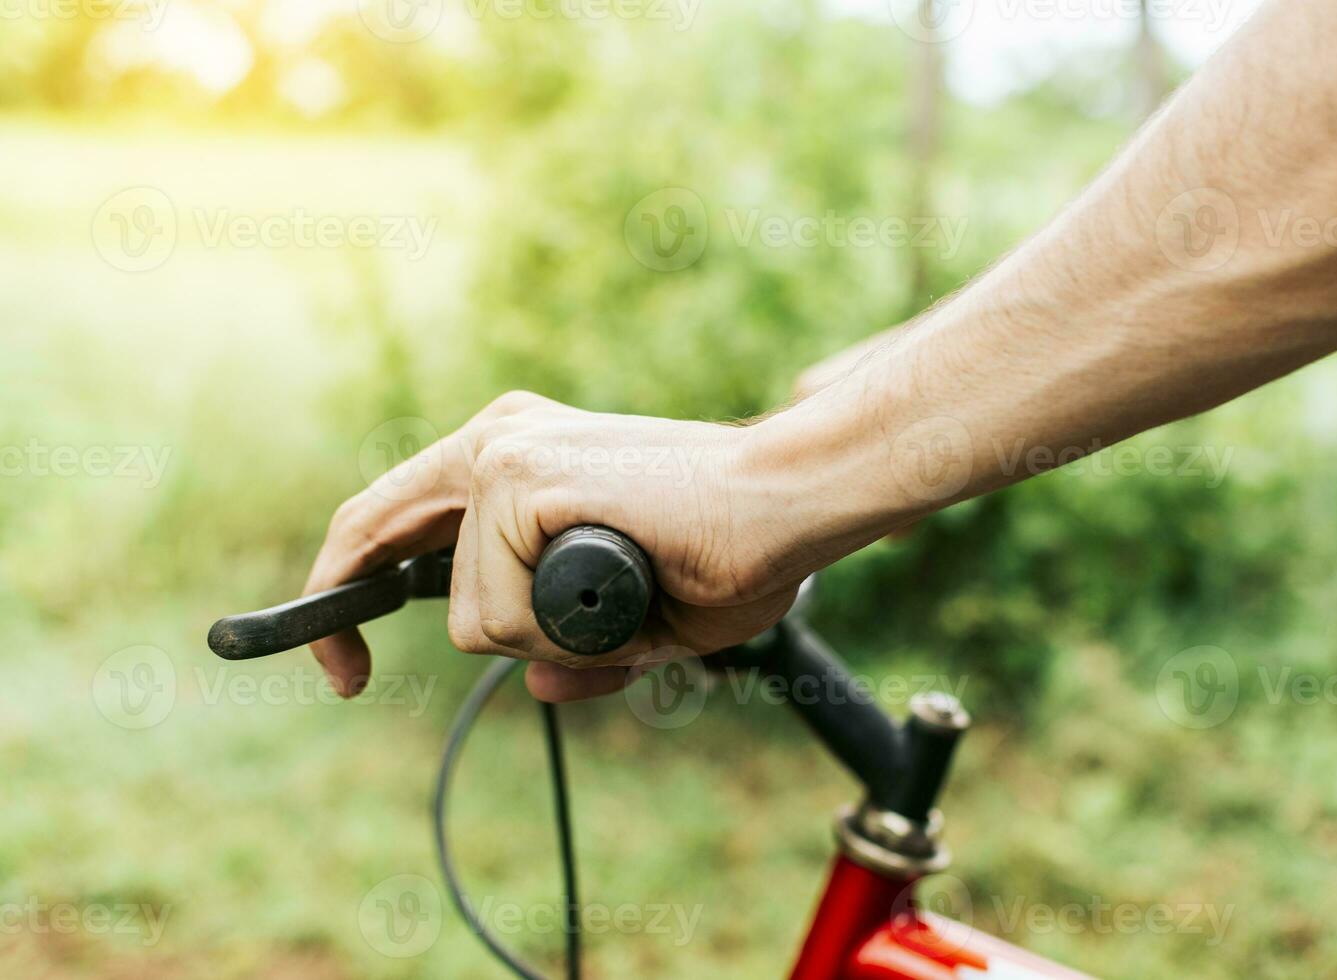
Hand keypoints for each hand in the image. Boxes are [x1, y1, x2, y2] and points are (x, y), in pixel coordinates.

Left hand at [305, 392, 800, 701]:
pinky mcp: (519, 482)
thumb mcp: (639, 616)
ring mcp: (503, 456)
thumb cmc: (733, 547)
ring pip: (473, 615)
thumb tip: (539, 683)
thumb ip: (578, 644)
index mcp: (519, 455)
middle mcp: (498, 441)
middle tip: (341, 674)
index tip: (340, 654)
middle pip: (376, 535)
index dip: (349, 578)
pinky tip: (623, 590)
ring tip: (624, 604)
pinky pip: (504, 614)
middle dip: (338, 608)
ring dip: (545, 639)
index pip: (397, 514)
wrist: (790, 500)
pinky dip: (564, 632)